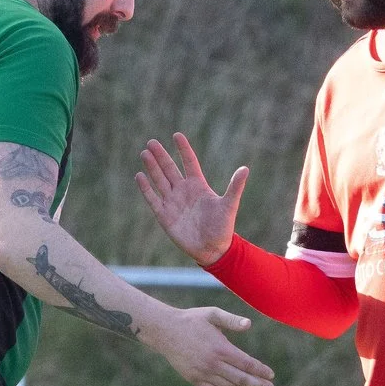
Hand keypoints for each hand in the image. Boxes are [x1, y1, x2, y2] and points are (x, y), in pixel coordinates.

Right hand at [136, 133, 244, 265]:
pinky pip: (153, 199)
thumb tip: (245, 168)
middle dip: (161, 156)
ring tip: (145, 154)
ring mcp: (173, 202)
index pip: (189, 162)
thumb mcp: (229, 205)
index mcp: (198, 186)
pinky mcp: (164, 215)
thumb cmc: (222, 228)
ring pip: (160, 180)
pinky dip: (146, 188)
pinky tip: (139, 176)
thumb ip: (235, 187)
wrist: (212, 250)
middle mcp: (184, 191)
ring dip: (152, 167)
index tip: (177, 135)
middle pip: (170, 169)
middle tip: (152, 142)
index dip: (183, 149)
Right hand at [150, 304, 275, 385]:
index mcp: (220, 348)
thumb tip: (249, 324)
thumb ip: (231, 320)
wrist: (165, 331)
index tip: (271, 375)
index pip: (247, 364)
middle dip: (258, 385)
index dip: (260, 371)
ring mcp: (203, 373)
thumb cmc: (191, 320)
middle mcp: (213, 364)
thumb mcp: (212, 314)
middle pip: (241, 379)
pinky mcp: (194, 379)